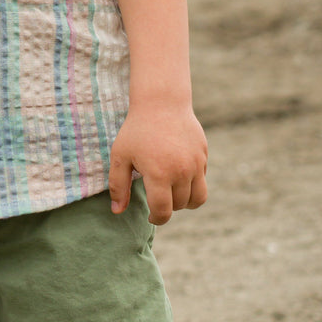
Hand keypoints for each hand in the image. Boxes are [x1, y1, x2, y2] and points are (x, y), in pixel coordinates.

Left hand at [108, 103, 207, 223]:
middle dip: (167, 206)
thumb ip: (118, 186)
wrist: (162, 103)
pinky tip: (177, 173)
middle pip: (179, 205)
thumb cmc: (137, 130)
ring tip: (170, 193)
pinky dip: (192, 184)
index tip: (151, 216)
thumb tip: (117, 211)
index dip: (157, 219)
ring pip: (197, 198)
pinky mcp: (204, 156)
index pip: (163, 211)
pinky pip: (202, 181)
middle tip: (156, 196)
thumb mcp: (121, 156)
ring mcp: (196, 164)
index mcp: (159, 174)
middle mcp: (181, 171)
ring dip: (184, 201)